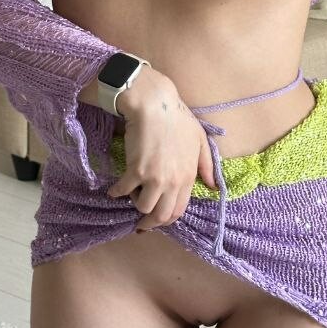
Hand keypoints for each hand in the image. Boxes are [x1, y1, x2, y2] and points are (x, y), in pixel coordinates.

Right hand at [106, 69, 216, 231]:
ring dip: (134, 204)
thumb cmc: (177, 118)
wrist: (154, 104)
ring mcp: (154, 178)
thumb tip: (213, 186)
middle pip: (162, 215)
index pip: (179, 210)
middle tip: (140, 223)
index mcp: (189, 177)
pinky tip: (113, 191)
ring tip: (130, 195)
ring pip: (143, 207)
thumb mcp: (200, 139)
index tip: (157, 220)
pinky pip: (124, 191)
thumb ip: (207, 165)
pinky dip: (117, 193)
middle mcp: (173, 182)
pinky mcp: (136, 170)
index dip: (166, 220)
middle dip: (150, 223)